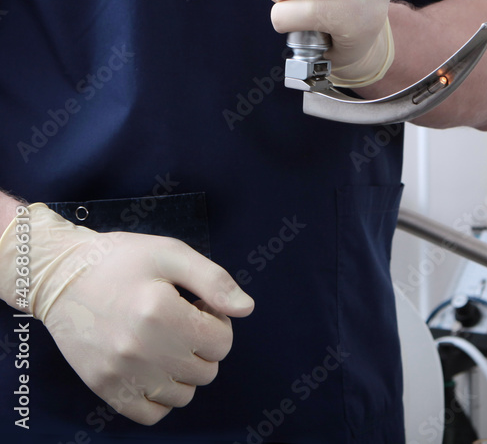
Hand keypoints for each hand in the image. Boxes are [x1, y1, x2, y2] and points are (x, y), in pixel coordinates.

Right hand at [0, 204, 253, 424]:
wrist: (59, 275)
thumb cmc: (120, 259)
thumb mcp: (171, 254)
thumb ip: (214, 281)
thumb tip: (246, 309)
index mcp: (161, 312)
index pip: (222, 343)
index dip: (217, 323)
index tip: (196, 307)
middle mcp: (141, 349)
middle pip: (206, 371)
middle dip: (203, 347)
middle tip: (180, 322)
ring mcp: (120, 372)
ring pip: (183, 396)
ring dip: (184, 373)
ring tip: (165, 343)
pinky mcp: (103, 387)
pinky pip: (150, 413)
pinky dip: (160, 396)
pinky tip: (153, 368)